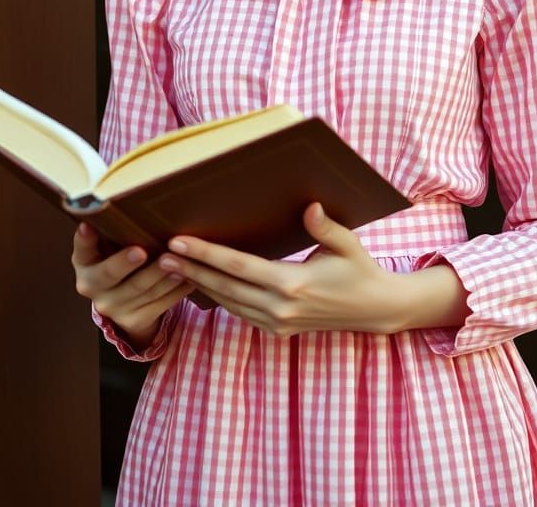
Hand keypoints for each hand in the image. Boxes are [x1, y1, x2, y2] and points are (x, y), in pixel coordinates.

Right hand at [71, 222, 194, 346]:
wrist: (127, 303)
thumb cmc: (122, 260)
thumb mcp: (111, 247)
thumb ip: (114, 231)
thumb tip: (124, 201)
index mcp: (84, 263)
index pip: (81, 249)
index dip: (84, 239)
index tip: (88, 226)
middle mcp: (91, 287)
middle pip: (109, 275)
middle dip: (125, 262)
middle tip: (141, 251)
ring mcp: (112, 307)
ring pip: (141, 290)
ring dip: (161, 275)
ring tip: (178, 261)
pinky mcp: (133, 321)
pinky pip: (158, 305)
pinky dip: (175, 291)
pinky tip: (189, 278)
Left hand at [155, 202, 409, 337]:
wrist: (374, 310)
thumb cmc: (360, 270)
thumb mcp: (347, 244)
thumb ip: (325, 227)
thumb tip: (310, 206)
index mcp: (293, 284)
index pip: (238, 267)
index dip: (206, 254)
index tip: (179, 244)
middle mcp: (280, 308)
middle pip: (224, 287)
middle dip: (191, 270)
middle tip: (162, 255)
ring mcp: (278, 323)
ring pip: (228, 303)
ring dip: (199, 285)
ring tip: (173, 268)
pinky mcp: (278, 330)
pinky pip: (240, 313)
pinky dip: (218, 298)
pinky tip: (202, 284)